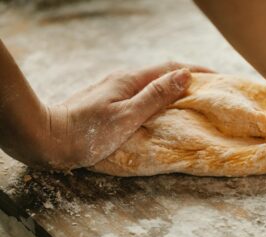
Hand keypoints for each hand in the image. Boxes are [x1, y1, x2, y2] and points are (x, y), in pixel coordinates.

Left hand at [44, 62, 211, 168]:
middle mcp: (124, 80)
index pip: (171, 68)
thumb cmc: (86, 132)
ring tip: (193, 101)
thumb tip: (184, 75)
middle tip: (211, 90)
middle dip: (189, 78)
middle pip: (163, 74)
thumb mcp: (126, 117)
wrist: (47, 138)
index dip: (197, 71)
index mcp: (131, 80)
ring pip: (153, 85)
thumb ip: (155, 96)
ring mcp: (115, 90)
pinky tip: (163, 110)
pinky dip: (159, 99)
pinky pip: (142, 95)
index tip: (219, 77)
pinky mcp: (109, 101)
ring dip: (174, 89)